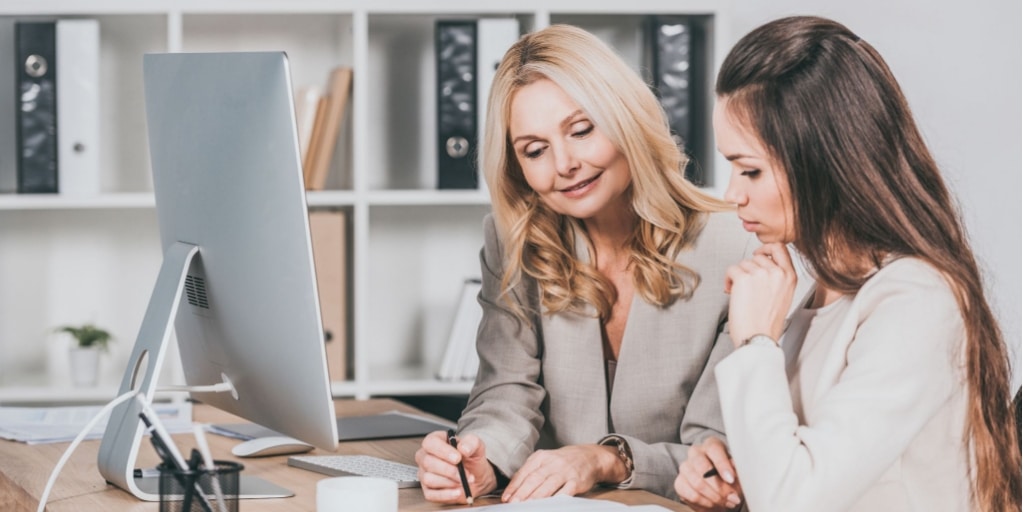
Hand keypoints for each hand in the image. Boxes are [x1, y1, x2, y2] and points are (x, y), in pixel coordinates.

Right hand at [415, 430, 496, 503]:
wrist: (476, 476)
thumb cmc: (471, 458)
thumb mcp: (476, 446)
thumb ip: (471, 442)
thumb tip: (463, 448)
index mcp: (435, 440)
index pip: (430, 442)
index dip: (443, 451)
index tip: (458, 458)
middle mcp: (426, 456)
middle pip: (428, 462)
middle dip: (450, 470)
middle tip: (465, 474)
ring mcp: (424, 474)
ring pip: (429, 479)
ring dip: (450, 482)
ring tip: (463, 482)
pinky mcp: (428, 490)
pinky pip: (431, 494)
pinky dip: (446, 494)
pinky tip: (457, 492)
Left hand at [502, 444, 622, 501]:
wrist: (588, 456)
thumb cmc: (561, 461)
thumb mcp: (544, 460)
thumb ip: (530, 472)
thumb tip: (513, 490)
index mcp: (541, 457)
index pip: (524, 472)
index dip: (514, 486)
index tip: (506, 498)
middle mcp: (552, 463)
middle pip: (534, 479)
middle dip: (522, 493)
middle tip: (513, 504)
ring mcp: (565, 472)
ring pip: (547, 485)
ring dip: (535, 497)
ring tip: (526, 506)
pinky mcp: (576, 481)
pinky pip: (565, 492)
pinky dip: (556, 499)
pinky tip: (548, 505)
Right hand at [674, 437, 742, 510]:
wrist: (718, 488)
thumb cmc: (728, 476)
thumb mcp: (737, 472)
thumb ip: (737, 473)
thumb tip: (733, 477)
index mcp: (711, 445)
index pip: (714, 449)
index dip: (723, 465)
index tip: (731, 479)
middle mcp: (695, 453)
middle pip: (702, 467)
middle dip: (718, 486)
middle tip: (731, 498)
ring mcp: (685, 467)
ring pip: (697, 483)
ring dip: (714, 497)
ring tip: (725, 503)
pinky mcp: (679, 483)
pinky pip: (691, 495)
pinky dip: (705, 503)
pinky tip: (713, 504)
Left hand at [724, 243, 796, 345]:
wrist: (758, 338)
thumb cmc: (767, 323)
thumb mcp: (783, 296)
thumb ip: (778, 278)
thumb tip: (763, 264)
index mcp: (789, 277)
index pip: (780, 248)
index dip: (766, 248)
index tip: (758, 253)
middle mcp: (777, 273)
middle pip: (757, 257)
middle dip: (749, 269)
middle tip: (746, 285)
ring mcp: (761, 274)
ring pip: (743, 263)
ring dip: (738, 276)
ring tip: (740, 292)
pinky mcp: (744, 278)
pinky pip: (731, 270)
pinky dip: (728, 280)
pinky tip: (731, 291)